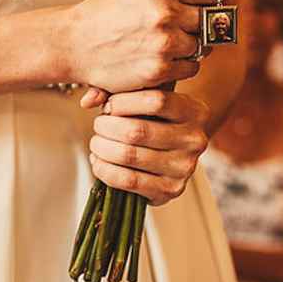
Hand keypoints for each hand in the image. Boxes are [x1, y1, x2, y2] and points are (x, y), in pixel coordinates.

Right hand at [64, 0, 214, 92]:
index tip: (216, 3)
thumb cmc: (103, 10)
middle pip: (211, 18)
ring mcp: (164, 42)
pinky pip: (191, 67)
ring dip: (193, 45)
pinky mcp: (160, 68)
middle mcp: (166, 11)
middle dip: (204, 23)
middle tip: (194, 25)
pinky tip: (165, 57)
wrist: (74, 43)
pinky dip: (183, 64)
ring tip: (173, 42)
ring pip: (203, 45)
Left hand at [84, 89, 209, 205]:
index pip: (155, 100)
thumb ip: (118, 91)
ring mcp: (184, 168)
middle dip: (106, 127)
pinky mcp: (170, 190)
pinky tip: (99, 161)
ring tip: (97, 143)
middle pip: (137, 131)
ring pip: (129, 155)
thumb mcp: (147, 98)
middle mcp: (194, 140)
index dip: (122, 101)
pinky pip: (128, 180)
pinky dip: (105, 170)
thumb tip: (88, 100)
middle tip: (99, 125)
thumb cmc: (155, 118)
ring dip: (102, 148)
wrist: (175, 152)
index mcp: (194, 111)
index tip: (109, 105)